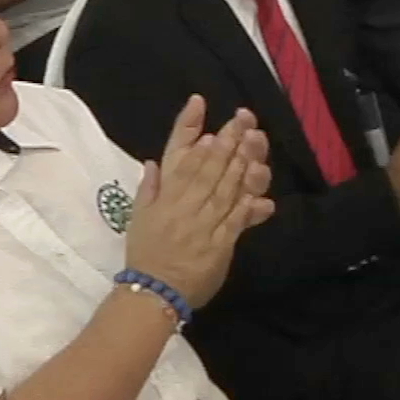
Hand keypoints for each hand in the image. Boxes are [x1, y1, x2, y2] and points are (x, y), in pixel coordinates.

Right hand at [125, 97, 274, 310]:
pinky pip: (236, 219)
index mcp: (165, 196)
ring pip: (225, 188)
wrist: (152, 292)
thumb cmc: (145, 253)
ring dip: (241, 163)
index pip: (180, 158)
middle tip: (243, 118)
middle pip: (209, 168)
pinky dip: (248, 202)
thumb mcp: (139, 217)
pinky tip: (260, 186)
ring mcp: (203, 224)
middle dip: (228, 141)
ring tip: (255, 140)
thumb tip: (154, 161)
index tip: (202, 107)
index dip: (191, 131)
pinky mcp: (220, 244)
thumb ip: (149, 188)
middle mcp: (184, 205)